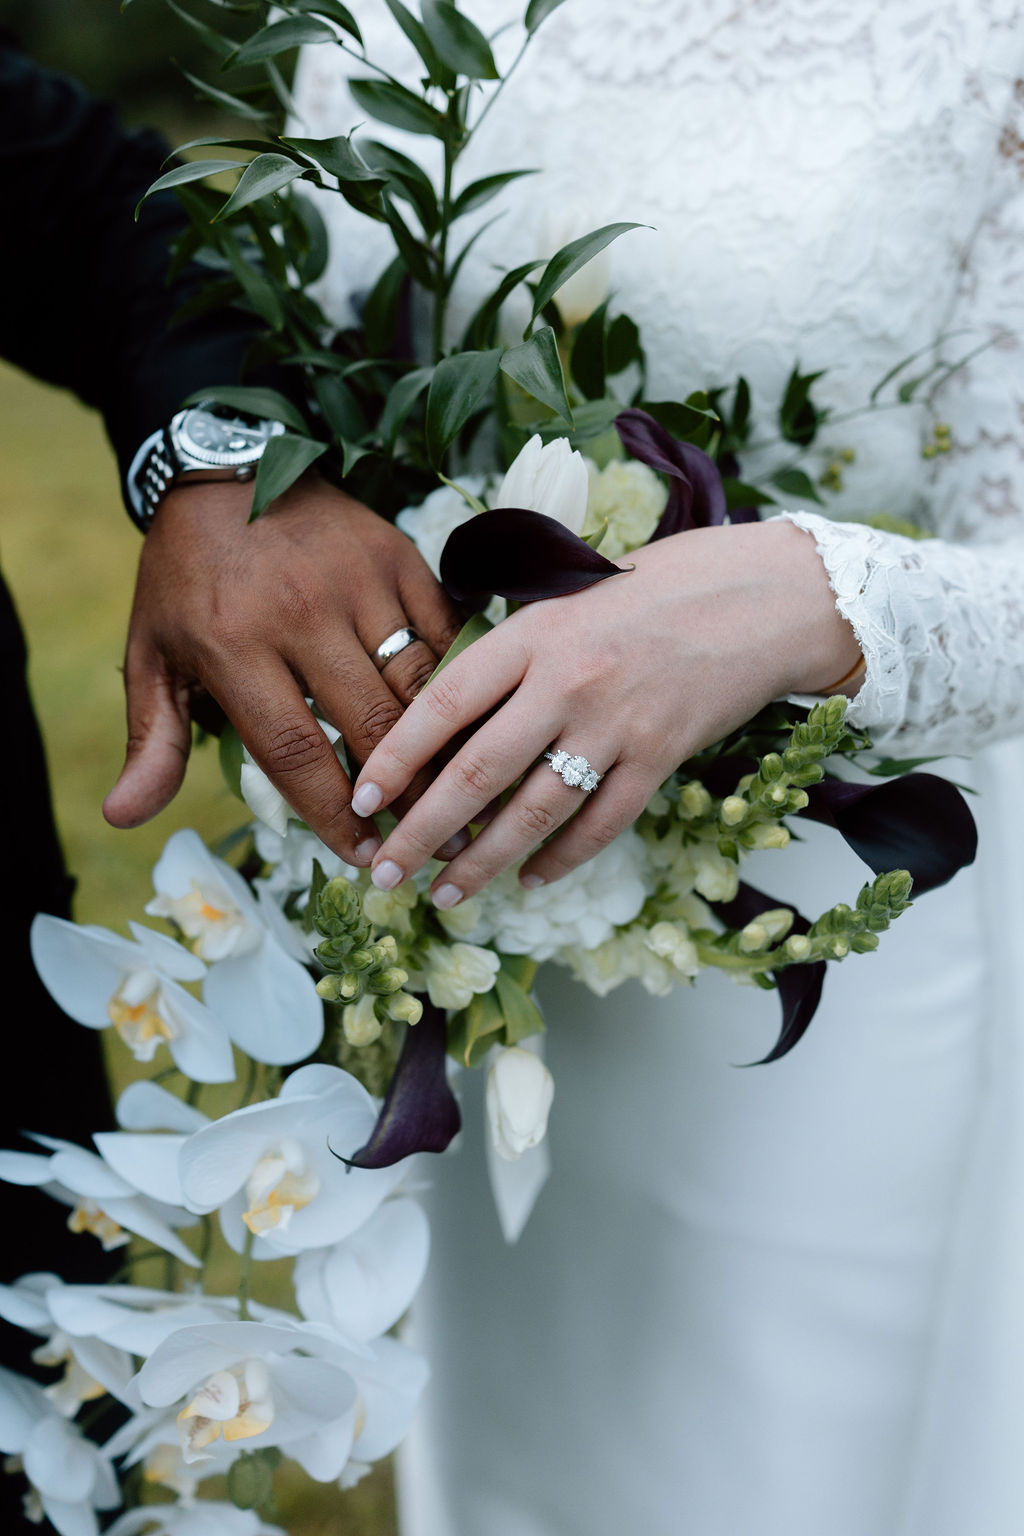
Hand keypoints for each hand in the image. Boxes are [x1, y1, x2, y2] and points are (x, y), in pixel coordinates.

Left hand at [103, 472, 462, 863]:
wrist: (229, 467)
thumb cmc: (187, 578)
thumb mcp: (153, 654)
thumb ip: (152, 739)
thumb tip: (125, 817)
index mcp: (234, 646)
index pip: (294, 752)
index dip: (333, 815)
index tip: (363, 857)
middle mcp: (300, 614)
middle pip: (370, 726)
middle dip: (403, 793)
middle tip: (425, 838)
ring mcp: (357, 582)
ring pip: (417, 684)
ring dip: (440, 744)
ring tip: (455, 792)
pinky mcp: (397, 556)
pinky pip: (441, 632)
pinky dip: (456, 679)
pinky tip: (465, 718)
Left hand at [349, 519, 861, 902]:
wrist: (761, 597)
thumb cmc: (657, 589)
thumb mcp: (568, 599)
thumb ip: (512, 651)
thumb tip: (447, 713)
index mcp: (534, 633)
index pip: (444, 703)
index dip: (396, 757)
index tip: (361, 798)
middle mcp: (568, 680)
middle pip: (477, 771)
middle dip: (422, 832)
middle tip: (384, 871)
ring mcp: (617, 723)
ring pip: (535, 811)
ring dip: (484, 862)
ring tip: (446, 896)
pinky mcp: (661, 756)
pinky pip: (600, 823)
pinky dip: (561, 859)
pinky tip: (530, 881)